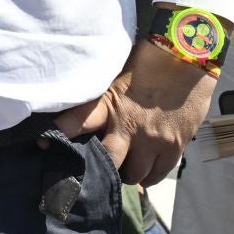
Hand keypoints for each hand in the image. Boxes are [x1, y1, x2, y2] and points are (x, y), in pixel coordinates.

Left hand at [55, 39, 216, 184]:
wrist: (189, 57)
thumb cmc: (150, 60)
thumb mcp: (118, 76)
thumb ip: (105, 98)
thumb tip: (86, 109)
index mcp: (111, 103)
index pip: (78, 120)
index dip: (60, 132)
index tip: (44, 142)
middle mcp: (129, 125)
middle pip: (107, 161)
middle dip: (99, 167)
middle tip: (95, 166)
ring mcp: (153, 140)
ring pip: (132, 174)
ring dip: (126, 171)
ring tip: (123, 164)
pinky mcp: (174, 147)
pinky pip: (155, 175)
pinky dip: (147, 175)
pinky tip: (143, 168)